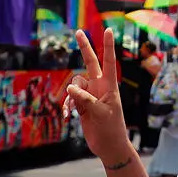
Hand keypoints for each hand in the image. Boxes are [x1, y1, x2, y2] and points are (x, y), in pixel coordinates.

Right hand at [68, 29, 134, 164]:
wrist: (108, 146)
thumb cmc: (110, 130)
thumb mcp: (99, 114)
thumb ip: (85, 100)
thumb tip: (70, 88)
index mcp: (109, 86)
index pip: (108, 62)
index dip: (108, 46)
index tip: (108, 30)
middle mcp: (99, 87)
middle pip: (90, 63)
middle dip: (84, 48)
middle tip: (78, 32)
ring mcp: (90, 95)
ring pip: (75, 84)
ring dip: (70, 96)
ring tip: (71, 109)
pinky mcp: (82, 105)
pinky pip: (71, 99)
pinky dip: (67, 105)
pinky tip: (67, 115)